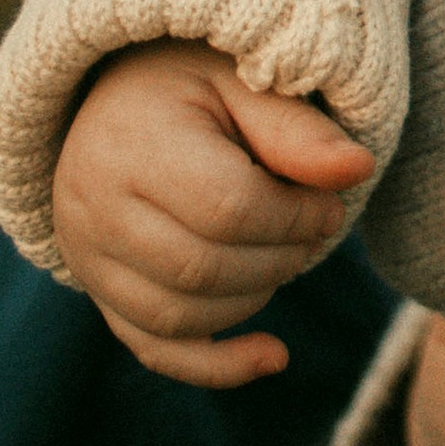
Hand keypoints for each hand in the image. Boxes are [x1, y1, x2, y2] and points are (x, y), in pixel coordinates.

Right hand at [53, 38, 375, 388]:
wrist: (114, 96)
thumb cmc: (191, 81)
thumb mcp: (243, 81)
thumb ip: (295, 129)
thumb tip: (357, 172)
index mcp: (133, 143)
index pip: (226, 208)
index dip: (294, 217)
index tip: (330, 203)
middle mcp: (93, 208)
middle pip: (203, 269)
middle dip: (281, 257)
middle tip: (318, 229)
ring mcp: (87, 258)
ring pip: (179, 316)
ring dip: (255, 298)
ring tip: (287, 254)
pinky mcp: (99, 292)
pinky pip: (155, 349)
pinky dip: (217, 365)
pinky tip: (275, 355)